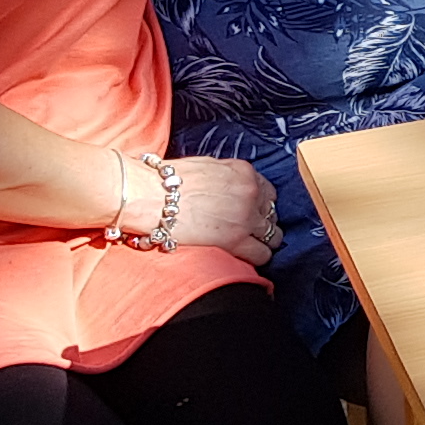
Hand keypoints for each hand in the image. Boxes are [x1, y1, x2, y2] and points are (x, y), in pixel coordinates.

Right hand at [155, 155, 284, 267]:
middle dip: (263, 223)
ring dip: (265, 241)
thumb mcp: (208, 167)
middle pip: (272, 214)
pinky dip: (258, 257)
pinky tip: (248, 257)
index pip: (269, 192)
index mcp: (244, 172)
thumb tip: (232, 187)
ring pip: (273, 235)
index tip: (254, 212)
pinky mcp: (235, 240)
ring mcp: (245, 217)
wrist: (151, 195)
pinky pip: (262, 254)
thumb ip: (228, 177)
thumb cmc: (170, 181)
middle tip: (252, 231)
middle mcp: (251, 193)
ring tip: (253, 246)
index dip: (262, 205)